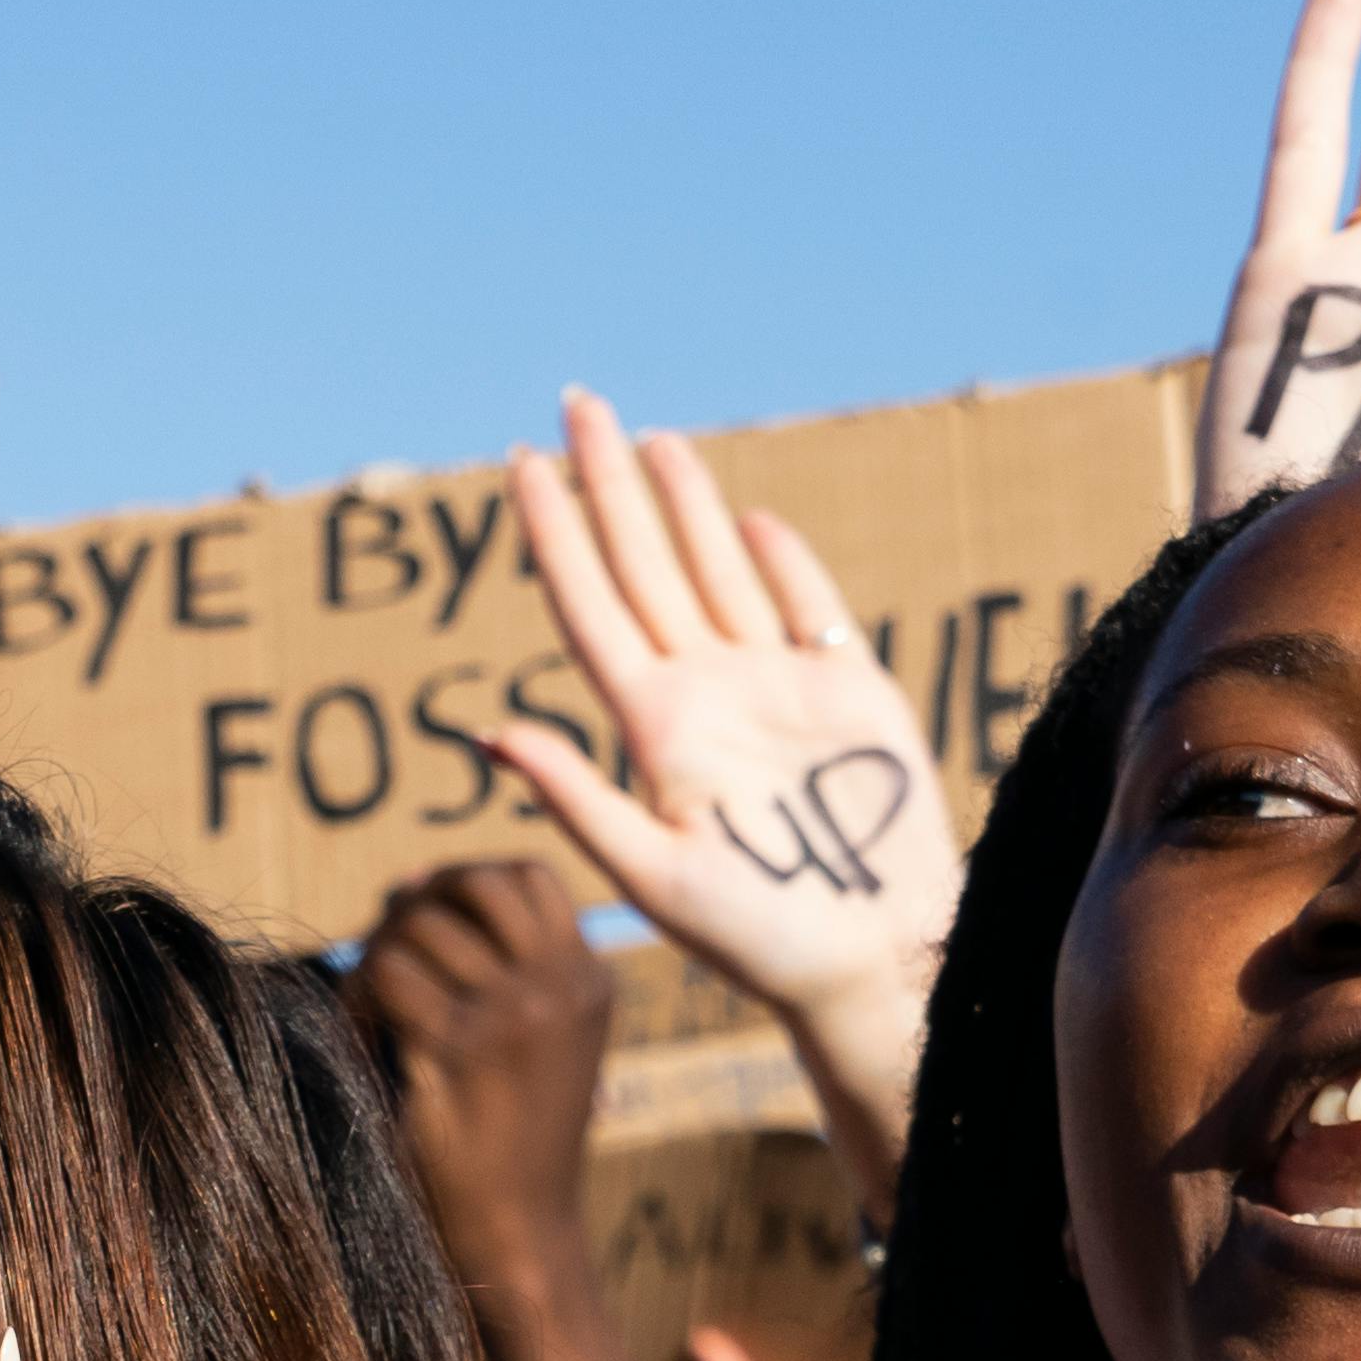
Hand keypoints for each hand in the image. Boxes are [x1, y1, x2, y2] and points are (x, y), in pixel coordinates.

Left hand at [350, 857, 615, 1288]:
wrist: (518, 1233)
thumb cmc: (511, 1141)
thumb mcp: (532, 1039)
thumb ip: (489, 961)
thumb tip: (407, 882)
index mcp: (589, 981)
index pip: (529, 876)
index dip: (466, 878)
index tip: (420, 908)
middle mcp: (561, 987)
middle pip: (477, 883)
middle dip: (419, 902)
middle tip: (386, 951)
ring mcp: (515, 1014)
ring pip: (421, 927)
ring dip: (378, 957)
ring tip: (369, 1008)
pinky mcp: (460, 1048)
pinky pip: (387, 977)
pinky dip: (358, 998)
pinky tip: (360, 1035)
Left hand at [486, 391, 947, 1204]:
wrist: (871, 960)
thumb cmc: (759, 939)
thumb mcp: (650, 875)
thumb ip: (576, 796)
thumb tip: (489, 729)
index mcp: (654, 727)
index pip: (588, 603)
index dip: (554, 531)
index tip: (519, 461)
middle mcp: (707, 694)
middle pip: (643, 563)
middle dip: (608, 481)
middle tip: (576, 399)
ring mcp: (777, 688)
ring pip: (717, 570)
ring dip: (684, 503)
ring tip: (649, 441)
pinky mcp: (849, 695)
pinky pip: (805, 608)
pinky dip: (780, 560)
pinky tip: (748, 520)